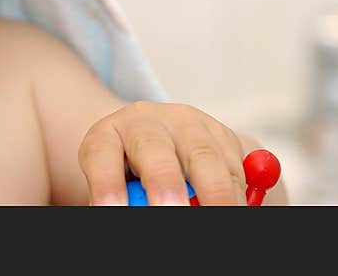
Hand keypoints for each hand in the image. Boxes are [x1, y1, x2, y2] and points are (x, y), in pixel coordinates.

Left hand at [78, 101, 246, 205]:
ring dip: (215, 195)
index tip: (110, 210)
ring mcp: (184, 124)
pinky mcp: (220, 133)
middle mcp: (144, 122)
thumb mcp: (111, 182)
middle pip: (154, 149)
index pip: (101, 155)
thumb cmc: (124, 172)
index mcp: (107, 135)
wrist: (150, 139)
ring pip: (204, 157)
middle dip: (164, 185)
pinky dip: (236, 195)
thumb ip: (122, 197)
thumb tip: (133, 209)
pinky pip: (234, 165)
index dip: (106, 185)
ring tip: (216, 215)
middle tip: (170, 210)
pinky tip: (230, 207)